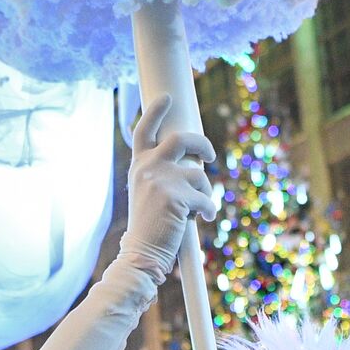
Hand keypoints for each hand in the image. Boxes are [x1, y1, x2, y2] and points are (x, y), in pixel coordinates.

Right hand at [120, 94, 217, 283]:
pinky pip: (206, 198)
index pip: (144, 130)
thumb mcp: (148, 192)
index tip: (168, 98)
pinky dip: (208, 209)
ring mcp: (161, 180)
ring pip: (199, 175)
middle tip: (210, 157)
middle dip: (202, 144)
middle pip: (182, 139)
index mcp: (139, 165)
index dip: (155, 111)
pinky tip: (203, 218)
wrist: (142, 251)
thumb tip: (194, 162)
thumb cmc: (150, 225)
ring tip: (197, 210)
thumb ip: (162, 173)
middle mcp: (147, 167)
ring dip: (205, 192)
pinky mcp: (176, 196)